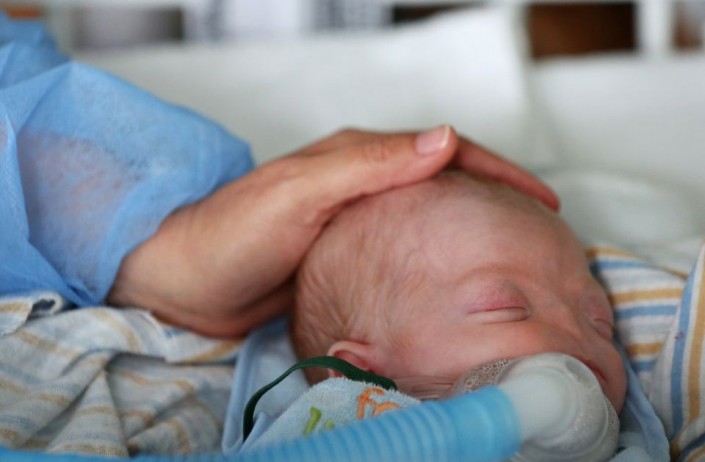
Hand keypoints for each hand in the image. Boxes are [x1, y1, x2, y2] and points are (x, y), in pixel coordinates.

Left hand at [107, 126, 557, 336]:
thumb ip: (366, 165)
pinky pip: (406, 253)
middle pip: (444, 184)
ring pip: (429, 220)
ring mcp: (356, 222)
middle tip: (539, 231)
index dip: (496, 170)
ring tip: (511, 256)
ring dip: (472, 231)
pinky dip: (439, 261)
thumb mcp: (299, 194)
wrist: (186, 283)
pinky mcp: (346, 257)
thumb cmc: (232, 234)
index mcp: (355, 157)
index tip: (541, 200)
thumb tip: (444, 139)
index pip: (443, 152)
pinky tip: (456, 281)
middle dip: (495, 200)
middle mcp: (361, 184)